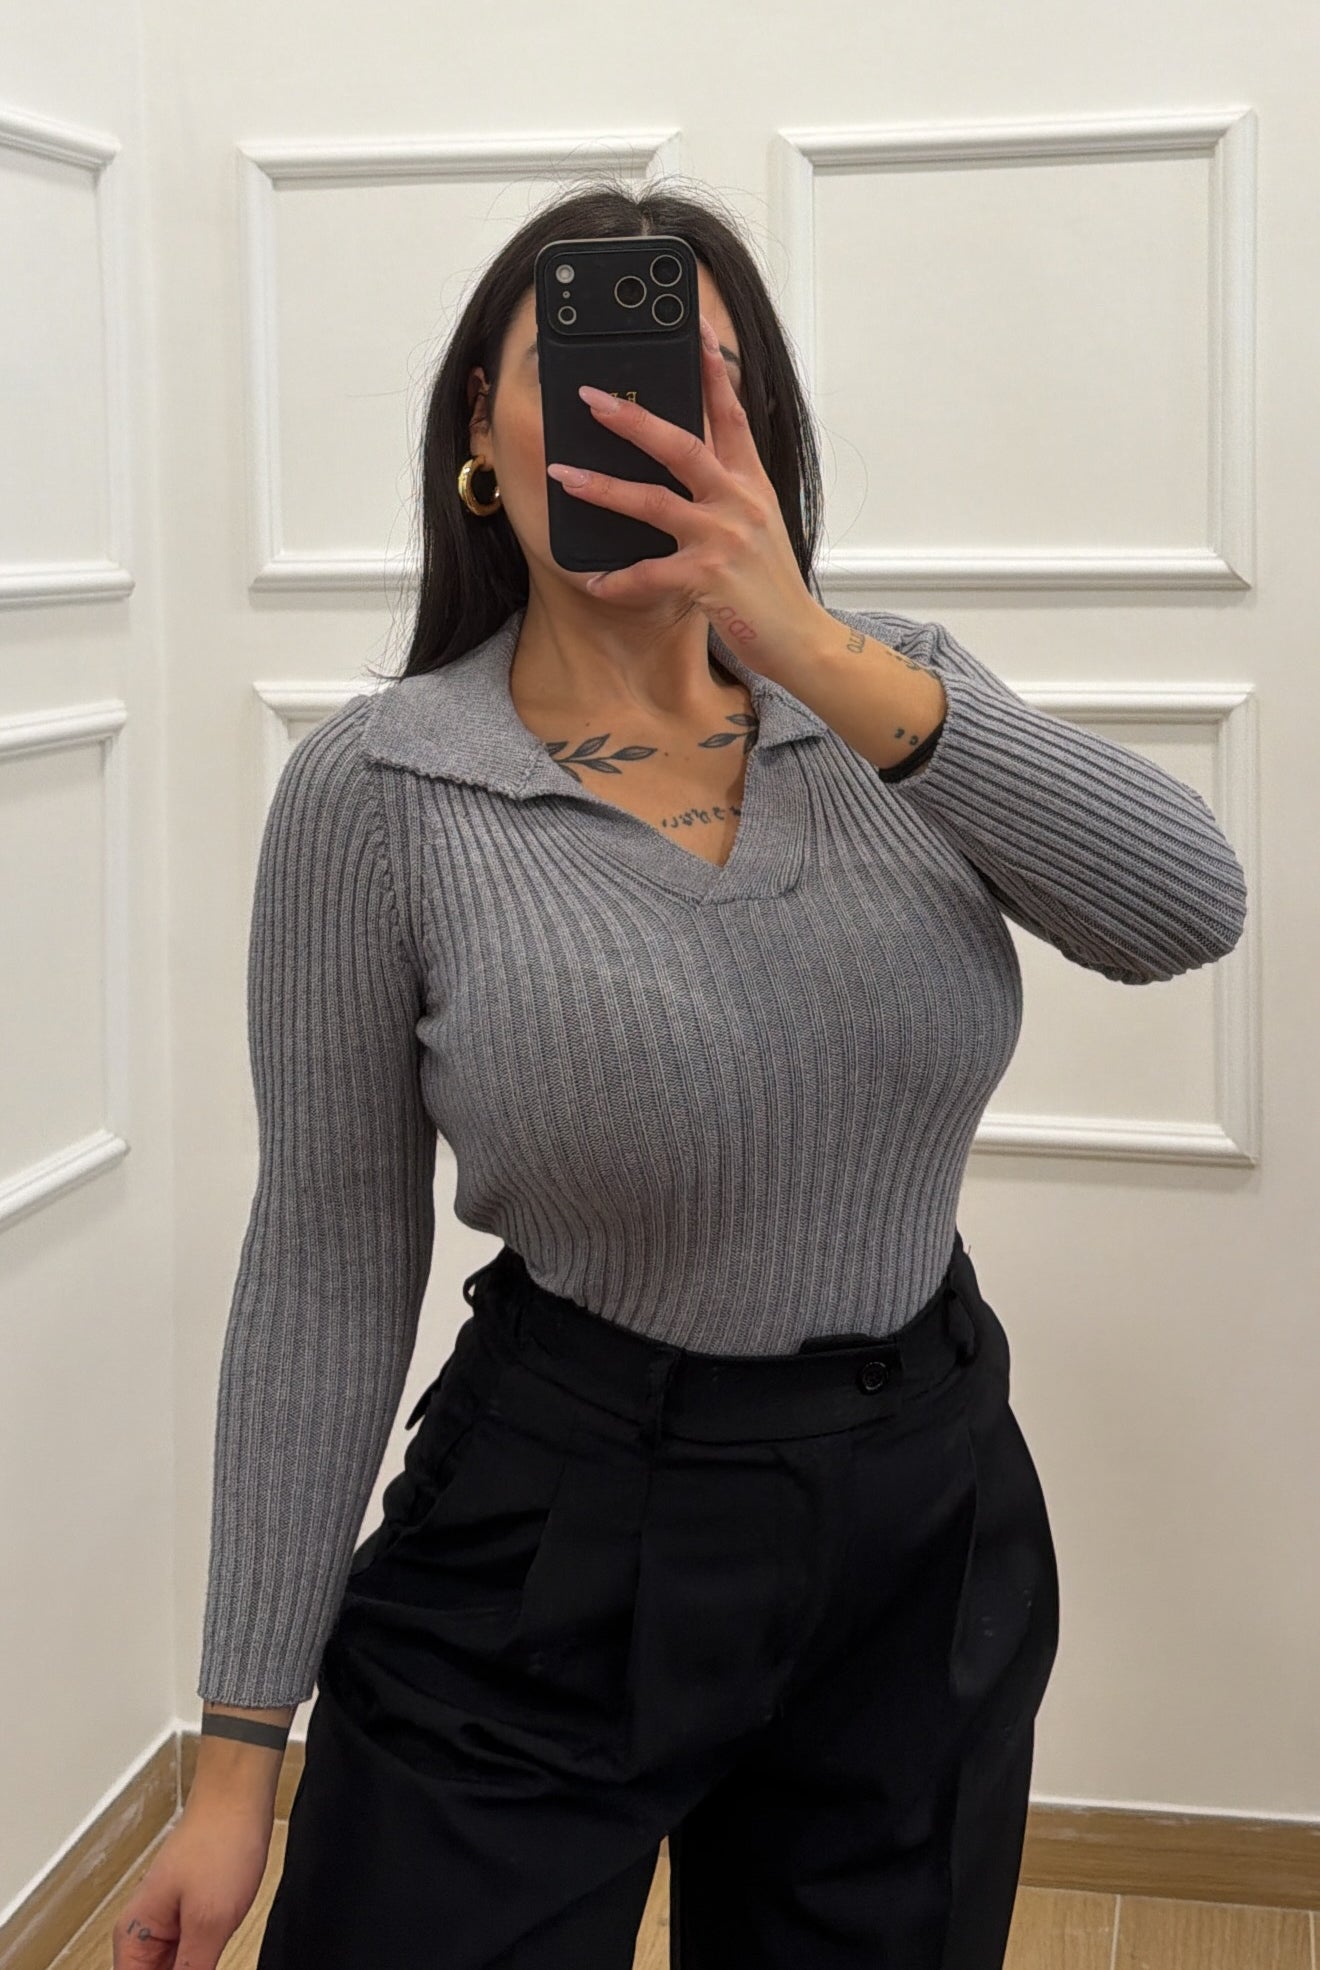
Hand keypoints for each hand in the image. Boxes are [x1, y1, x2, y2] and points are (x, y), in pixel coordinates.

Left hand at [545, 312, 820, 678]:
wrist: (803, 640)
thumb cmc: (773, 587)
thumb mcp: (759, 528)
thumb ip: (729, 494)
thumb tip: (692, 470)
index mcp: (751, 483)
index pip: (731, 414)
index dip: (713, 371)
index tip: (695, 330)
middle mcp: (738, 502)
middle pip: (680, 444)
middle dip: (632, 418)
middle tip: (592, 398)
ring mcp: (723, 538)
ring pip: (652, 502)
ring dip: (603, 487)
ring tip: (564, 475)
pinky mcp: (708, 578)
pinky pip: (648, 575)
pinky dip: (617, 580)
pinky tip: (593, 581)